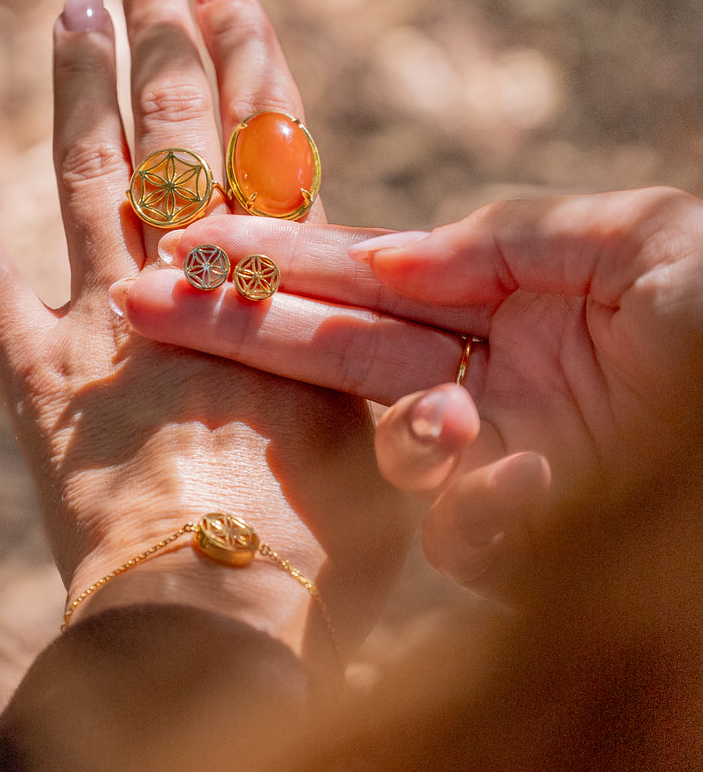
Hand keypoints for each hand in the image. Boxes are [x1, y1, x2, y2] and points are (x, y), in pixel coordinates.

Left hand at [0, 0, 411, 661]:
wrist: (225, 616)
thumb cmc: (327, 556)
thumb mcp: (396, 456)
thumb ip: (392, 388)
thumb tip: (435, 370)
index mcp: (285, 294)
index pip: (266, 146)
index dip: (250, 61)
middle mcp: (196, 284)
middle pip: (181, 137)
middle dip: (169, 46)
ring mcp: (110, 324)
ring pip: (92, 174)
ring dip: (83, 84)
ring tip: (75, 4)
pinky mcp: (39, 381)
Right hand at [119, 189, 702, 593]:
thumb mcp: (636, 238)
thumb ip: (508, 237)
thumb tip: (387, 248)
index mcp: (510, 300)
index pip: (370, 278)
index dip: (280, 259)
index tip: (192, 240)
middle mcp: (489, 376)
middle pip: (339, 350)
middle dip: (238, 323)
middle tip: (134, 298)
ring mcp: (502, 456)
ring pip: (379, 440)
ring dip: (359, 415)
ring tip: (377, 398)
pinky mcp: (527, 535)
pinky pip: (459, 523)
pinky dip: (466, 497)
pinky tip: (507, 473)